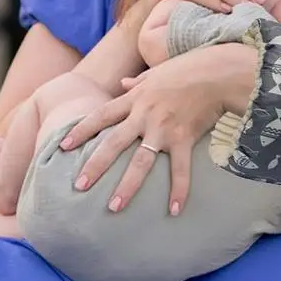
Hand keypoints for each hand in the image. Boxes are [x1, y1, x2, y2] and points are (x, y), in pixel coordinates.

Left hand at [59, 48, 233, 215]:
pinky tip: (175, 211)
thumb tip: (122, 83)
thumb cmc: (187, 69)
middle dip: (95, 165)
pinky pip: (180, 169)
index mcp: (135, 99)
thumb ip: (136, 82)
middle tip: (79, 186)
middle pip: (113, 143)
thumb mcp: (156, 72)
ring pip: (140, 161)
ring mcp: (164, 128)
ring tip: (113, 208)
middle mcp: (144, 115)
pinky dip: (179, 191)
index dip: (81, 131)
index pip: (101, 115)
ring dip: (127, 186)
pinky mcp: (184, 138)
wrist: (216, 72)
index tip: (63, 146)